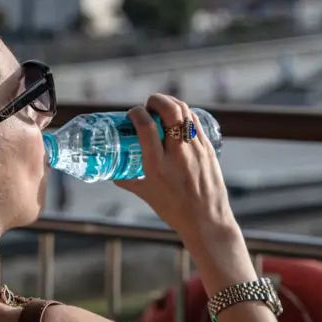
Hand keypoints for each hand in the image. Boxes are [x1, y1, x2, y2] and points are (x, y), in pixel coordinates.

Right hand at [114, 94, 234, 238]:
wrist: (207, 221)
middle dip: (156, 100)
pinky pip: (196, 121)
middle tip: (148, 105)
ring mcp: (196, 149)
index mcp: (157, 165)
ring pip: (185, 111)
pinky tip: (178, 118)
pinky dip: (185, 113)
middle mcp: (178, 153)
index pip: (146, 126)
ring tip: (162, 108)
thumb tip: (113, 173)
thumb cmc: (174, 210)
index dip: (136, 112)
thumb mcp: (146, 194)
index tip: (132, 113)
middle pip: (170, 110)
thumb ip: (128, 180)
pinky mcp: (208, 149)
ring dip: (171, 103)